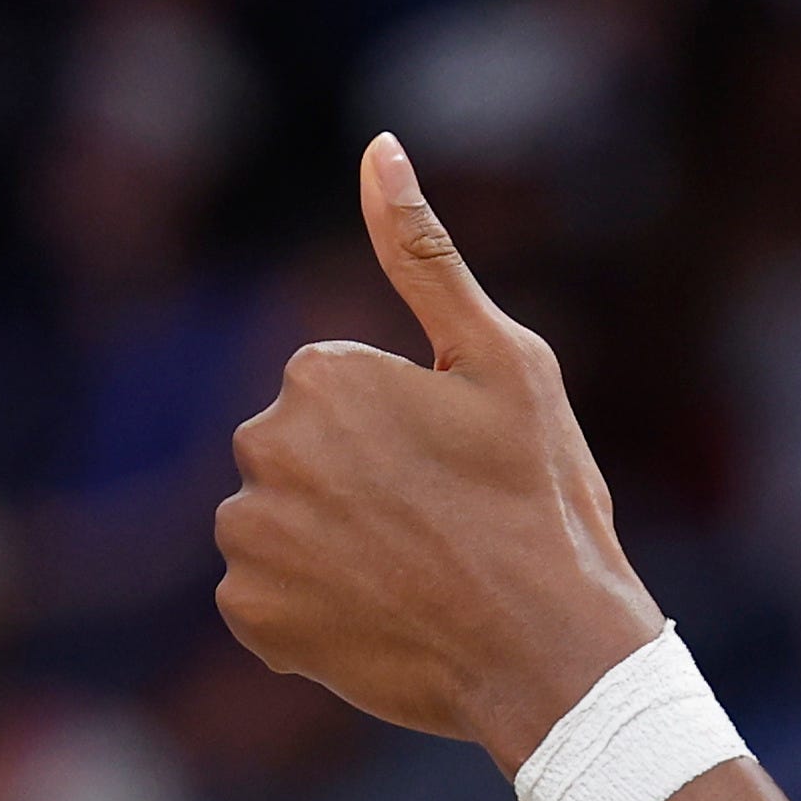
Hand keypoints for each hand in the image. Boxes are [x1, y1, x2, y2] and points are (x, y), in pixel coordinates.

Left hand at [212, 136, 667, 763]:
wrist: (552, 654)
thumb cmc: (543, 503)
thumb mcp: (504, 362)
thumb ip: (424, 255)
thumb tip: (378, 146)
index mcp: (320, 374)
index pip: (339, 394)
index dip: (406, 433)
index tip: (461, 471)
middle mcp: (263, 444)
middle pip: (298, 455)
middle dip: (356, 485)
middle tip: (444, 529)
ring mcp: (250, 535)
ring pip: (278, 525)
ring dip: (329, 545)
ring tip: (414, 578)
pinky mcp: (249, 614)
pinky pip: (266, 598)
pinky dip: (312, 609)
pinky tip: (382, 618)